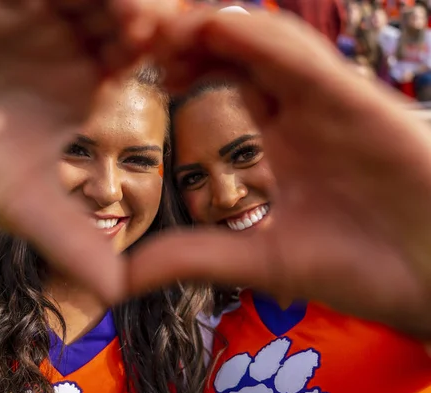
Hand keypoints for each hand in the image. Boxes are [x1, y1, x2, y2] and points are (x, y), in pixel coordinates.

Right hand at [0, 0, 171, 302]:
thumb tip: (116, 294)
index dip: (171, 53)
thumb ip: (71, 240)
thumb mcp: (24, 206)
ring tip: (141, 18)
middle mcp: (63, 40)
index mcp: (83, 80)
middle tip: (174, 31)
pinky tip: (76, 0)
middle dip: (154, 15)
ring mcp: (26, 13)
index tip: (191, 68)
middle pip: (126, 8)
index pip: (144, 50)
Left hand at [129, 11, 430, 336]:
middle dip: (185, 45)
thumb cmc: (357, 267)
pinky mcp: (360, 102)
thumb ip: (192, 258)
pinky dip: (264, 43)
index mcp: (272, 144)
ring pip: (266, 48)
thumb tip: (119, 279)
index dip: (172, 77)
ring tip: (161, 27)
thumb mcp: (258, 259)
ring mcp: (327, 104)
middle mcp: (296, 115)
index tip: (123, 76)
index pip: (214, 91)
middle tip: (130, 39)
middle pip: (234, 59)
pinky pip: (307, 62)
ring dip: (215, 32)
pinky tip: (220, 29)